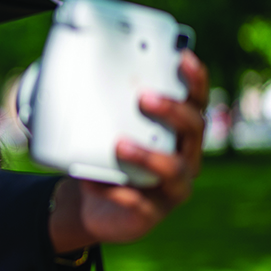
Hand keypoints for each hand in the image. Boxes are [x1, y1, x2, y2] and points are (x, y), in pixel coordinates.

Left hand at [50, 50, 208, 250]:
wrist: (95, 206)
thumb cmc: (108, 158)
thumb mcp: (108, 129)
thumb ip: (106, 105)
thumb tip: (74, 68)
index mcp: (180, 133)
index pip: (197, 101)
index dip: (195, 80)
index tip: (182, 57)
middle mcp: (185, 158)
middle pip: (193, 129)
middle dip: (172, 111)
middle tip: (143, 97)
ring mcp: (172, 188)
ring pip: (173, 170)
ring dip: (148, 155)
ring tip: (120, 145)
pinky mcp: (151, 213)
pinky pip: (137, 202)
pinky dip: (114, 190)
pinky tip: (92, 181)